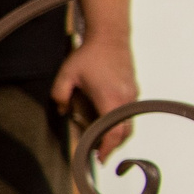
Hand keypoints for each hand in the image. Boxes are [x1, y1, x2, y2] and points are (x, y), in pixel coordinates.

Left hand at [54, 33, 137, 158]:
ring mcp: (132, 94)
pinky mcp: (133, 89)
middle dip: (113, 146)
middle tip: (100, 155)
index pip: (113, 131)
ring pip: (129, 122)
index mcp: (109, 97)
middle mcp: (125, 98)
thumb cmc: (88, 55)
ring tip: (103, 142)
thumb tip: (63, 111)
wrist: (109, 36)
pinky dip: (120, 122)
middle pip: (124, 131)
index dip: (107, 147)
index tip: (100, 157)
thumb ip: (59, 95)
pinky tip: (107, 122)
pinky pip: (129, 112)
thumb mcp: (66, 75)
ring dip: (117, 134)